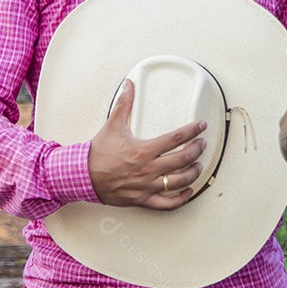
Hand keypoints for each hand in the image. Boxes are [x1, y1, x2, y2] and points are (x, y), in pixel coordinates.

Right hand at [88, 79, 207, 209]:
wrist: (83, 177)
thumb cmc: (99, 153)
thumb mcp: (112, 125)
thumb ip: (124, 103)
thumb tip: (129, 84)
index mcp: (143, 150)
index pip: (175, 139)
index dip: (192, 131)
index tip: (201, 126)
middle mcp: (148, 169)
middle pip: (182, 159)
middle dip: (197, 150)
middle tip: (202, 144)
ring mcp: (147, 186)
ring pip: (179, 182)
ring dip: (193, 172)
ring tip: (198, 165)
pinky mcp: (143, 200)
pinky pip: (167, 204)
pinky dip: (181, 199)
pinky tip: (188, 190)